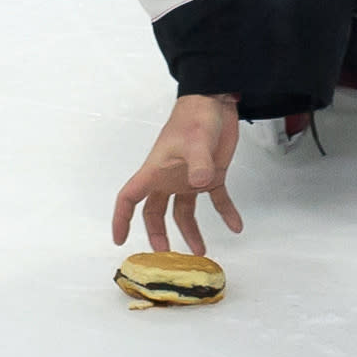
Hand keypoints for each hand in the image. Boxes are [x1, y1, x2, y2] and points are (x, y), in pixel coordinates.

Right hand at [111, 93, 243, 255]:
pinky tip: (236, 226)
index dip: (121, 219)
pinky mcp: (212, 174)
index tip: (120, 240)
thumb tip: (199, 184)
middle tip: (166, 254)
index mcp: (156, 171)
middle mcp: (169, 178)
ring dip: (191, 231)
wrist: (217, 102)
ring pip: (184, 211)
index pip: (129, 198)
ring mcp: (190, 177)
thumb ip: (197, 163)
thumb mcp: (196, 140)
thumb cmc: (196, 118)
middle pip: (156, 212)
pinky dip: (226, 213)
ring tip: (200, 251)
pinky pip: (217, 200)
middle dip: (158, 234)